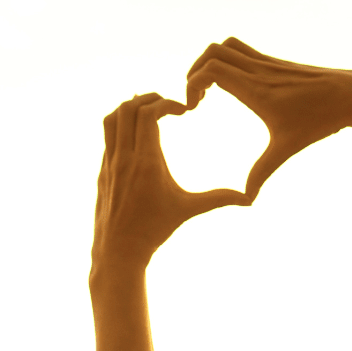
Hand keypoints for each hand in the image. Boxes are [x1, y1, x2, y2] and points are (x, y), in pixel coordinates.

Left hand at [92, 94, 247, 270]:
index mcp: (146, 162)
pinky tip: (136, 133)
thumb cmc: (154, 231)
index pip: (148, 113)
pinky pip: (106, 137)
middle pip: (127, 109)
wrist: (118, 251)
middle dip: (148, 98)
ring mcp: (109, 164)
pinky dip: (120, 125)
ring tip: (148, 111)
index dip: (166, 103)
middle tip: (166, 104)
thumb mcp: (187, 210)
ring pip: (111, 119)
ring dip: (129, 108)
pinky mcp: (102, 171)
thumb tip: (249, 200)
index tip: (182, 111)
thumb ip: (218, 199)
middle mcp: (124, 159)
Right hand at [186, 37, 351, 200]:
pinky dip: (227, 62)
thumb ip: (262, 172)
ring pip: (227, 45)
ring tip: (209, 89)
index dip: (192, 84)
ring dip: (210, 62)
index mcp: (256, 89)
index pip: (212, 70)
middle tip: (196, 98)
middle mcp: (260, 71)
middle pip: (214, 51)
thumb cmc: (321, 121)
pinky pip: (242, 51)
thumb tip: (247, 199)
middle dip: (195, 71)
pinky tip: (233, 87)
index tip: (193, 108)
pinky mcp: (276, 63)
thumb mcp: (287, 149)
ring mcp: (268, 63)